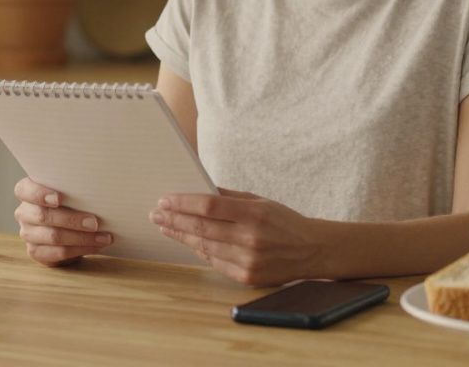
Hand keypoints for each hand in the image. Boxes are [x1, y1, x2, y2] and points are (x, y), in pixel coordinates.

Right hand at [13, 177, 113, 266]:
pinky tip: (96, 246)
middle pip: (43, 216)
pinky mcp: (36, 252)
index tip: (59, 199)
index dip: (40, 194)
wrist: (70, 227)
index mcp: (26, 192)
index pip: (24, 190)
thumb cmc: (71, 202)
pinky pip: (58, 253)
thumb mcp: (70, 191)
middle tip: (95, 222)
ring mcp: (28, 234)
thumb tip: (98, 188)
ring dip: (82, 238)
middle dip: (72, 220)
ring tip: (103, 237)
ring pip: (53, 236)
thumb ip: (74, 188)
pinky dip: (80, 250)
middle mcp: (24, 212)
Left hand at [150, 188, 326, 286]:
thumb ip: (229, 198)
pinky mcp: (247, 277)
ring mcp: (248, 261)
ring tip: (166, 227)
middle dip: (174, 220)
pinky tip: (188, 242)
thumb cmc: (284, 222)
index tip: (165, 200)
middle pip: (201, 228)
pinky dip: (200, 251)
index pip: (209, 207)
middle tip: (155, 214)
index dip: (183, 203)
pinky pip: (215, 262)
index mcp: (254, 214)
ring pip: (204, 247)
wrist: (313, 251)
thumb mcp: (260, 201)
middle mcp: (250, 239)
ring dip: (181, 236)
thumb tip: (198, 190)